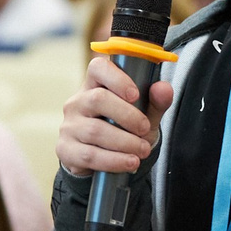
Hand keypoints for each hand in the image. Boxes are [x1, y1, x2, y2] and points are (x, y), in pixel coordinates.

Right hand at [56, 57, 175, 179]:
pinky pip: (90, 155)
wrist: (104, 160)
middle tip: (145, 129)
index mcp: (94, 85)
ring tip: (143, 150)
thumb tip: (164, 88)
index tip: (135, 95)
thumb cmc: (124, 129)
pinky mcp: (66, 150)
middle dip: (127, 116)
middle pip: (98, 99)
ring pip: (95, 131)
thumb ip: (155, 102)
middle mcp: (77, 102)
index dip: (117, 78)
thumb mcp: (143, 115)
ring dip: (125, 142)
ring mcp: (69, 126)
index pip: (98, 68)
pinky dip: (114, 160)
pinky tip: (130, 163)